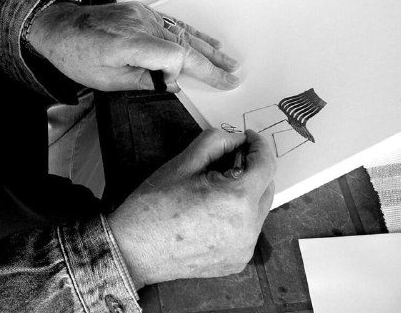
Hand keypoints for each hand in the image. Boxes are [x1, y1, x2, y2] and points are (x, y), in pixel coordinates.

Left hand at [26, 1, 238, 91]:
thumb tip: (170, 84)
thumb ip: (142, 82)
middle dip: (211, 61)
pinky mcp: (140, 12)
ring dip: (206, 46)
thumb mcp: (106, 81)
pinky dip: (189, 32)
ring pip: (181, 32)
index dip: (192, 72)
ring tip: (228, 58)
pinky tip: (204, 39)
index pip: (176, 55)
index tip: (205, 84)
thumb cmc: (76, 55)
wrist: (59, 27)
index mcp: (131, 43)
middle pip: (185, 43)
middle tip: (233, 74)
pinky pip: (171, 23)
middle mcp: (140, 24)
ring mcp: (142, 15)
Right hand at [107, 129, 275, 287]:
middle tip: (226, 162)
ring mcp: (244, 248)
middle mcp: (247, 228)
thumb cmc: (153, 206)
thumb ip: (215, 142)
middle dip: (252, 170)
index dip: (259, 146)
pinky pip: (247, 231)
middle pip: (266, 187)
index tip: (249, 138)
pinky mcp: (237, 261)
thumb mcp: (182, 163)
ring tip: (214, 190)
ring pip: (258, 210)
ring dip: (245, 194)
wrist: (134, 249)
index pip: (266, 165)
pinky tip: (211, 214)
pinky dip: (237, 217)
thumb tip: (237, 139)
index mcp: (236, 200)